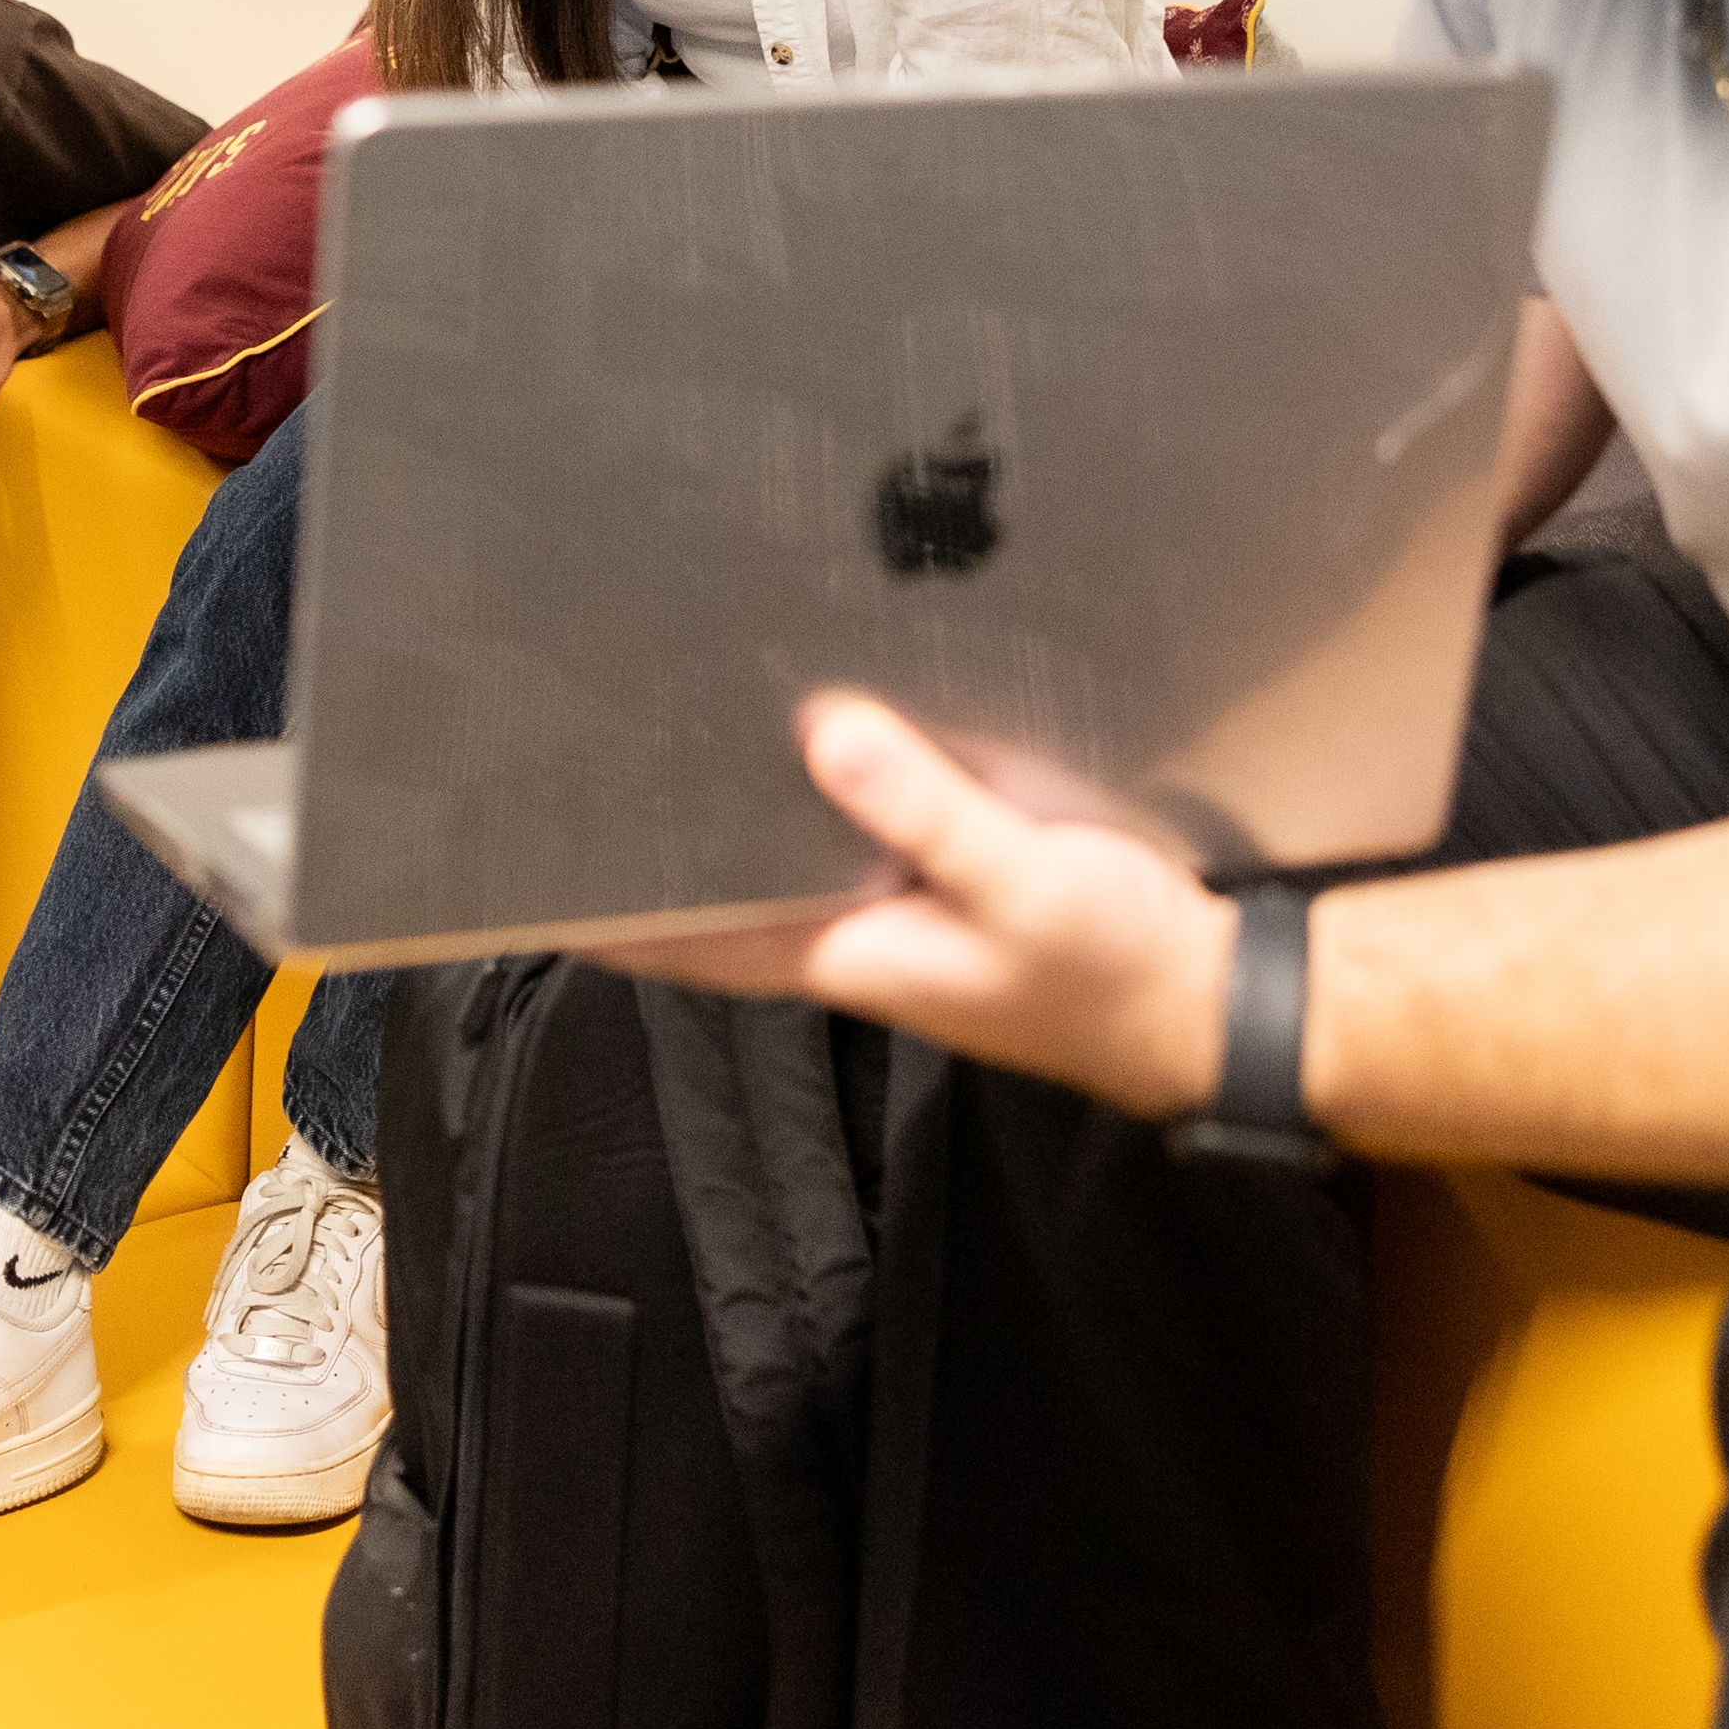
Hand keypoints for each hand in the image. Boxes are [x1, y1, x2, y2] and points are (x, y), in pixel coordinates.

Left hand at [601, 697, 1244, 1122]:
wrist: (1205, 1004)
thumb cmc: (1114, 968)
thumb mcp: (1024, 883)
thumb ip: (928, 812)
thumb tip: (822, 733)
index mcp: (845, 953)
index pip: (689, 937)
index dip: (604, 908)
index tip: (522, 863)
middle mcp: (851, 936)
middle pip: (722, 889)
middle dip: (654, 837)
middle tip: (577, 756)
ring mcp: (891, 913)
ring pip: (780, 857)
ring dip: (726, 809)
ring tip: (655, 724)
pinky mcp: (935, 884)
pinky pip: (846, 836)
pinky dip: (812, 790)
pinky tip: (799, 729)